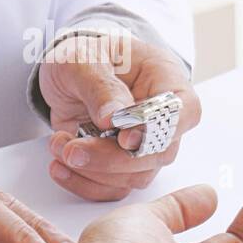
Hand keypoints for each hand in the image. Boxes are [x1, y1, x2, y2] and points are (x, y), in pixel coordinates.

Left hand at [39, 32, 200, 200]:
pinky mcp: (121, 162)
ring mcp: (143, 143)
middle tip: (72, 149)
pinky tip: (59, 165)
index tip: (124, 138)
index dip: (158, 130)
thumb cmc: (83, 55)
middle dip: (112, 159)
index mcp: (164, 79)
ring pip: (135, 176)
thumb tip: (114, 117)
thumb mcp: (83, 59)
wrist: (65, 71)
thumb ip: (100, 86)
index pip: (183, 111)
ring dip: (92, 170)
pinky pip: (112, 187)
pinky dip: (83, 182)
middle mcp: (161, 116)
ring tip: (58, 145)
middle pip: (159, 153)